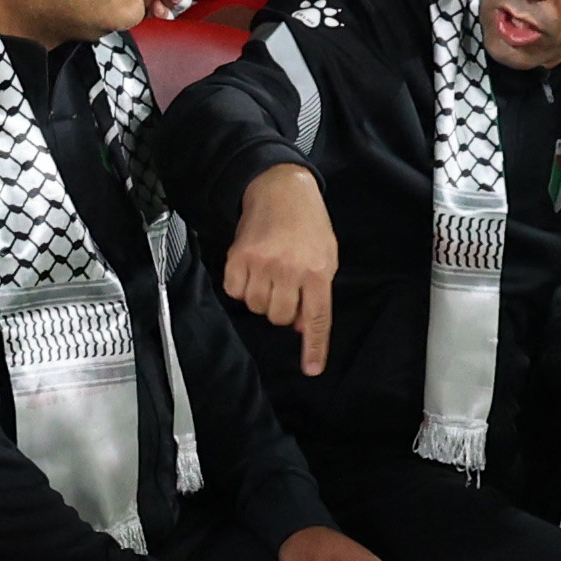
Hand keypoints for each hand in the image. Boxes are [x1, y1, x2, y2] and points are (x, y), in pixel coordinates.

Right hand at [223, 166, 341, 373]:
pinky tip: (251, 270)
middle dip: (282, 309)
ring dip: (261, 298)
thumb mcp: (326, 257)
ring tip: (269, 275)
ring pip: (256, 307)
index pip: (317, 318)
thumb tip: (300, 325)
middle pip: (279, 317)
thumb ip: (316, 292)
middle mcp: (289, 270)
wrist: (281, 191)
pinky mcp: (237, 259)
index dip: (314, 346)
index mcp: (317, 272)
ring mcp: (261, 265)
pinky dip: (241, 288)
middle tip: (285, 288)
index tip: (312, 369)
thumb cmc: (308, 225)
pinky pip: (235, 292)